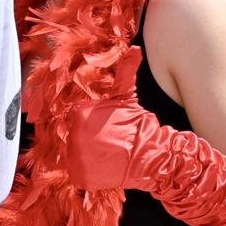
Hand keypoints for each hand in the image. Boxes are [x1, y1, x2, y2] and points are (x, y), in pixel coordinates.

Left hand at [69, 49, 153, 191]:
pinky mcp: (81, 177)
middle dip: (89, 139)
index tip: (106, 128)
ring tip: (108, 154)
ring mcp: (76, 158)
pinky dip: (90, 173)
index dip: (91, 123)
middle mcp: (73, 135)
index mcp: (80, 114)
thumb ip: (125, 72)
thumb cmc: (138, 125)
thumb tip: (135, 49)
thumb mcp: (128, 97)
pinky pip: (78, 174)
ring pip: (75, 155)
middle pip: (74, 136)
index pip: (75, 118)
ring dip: (89, 156)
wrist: (151, 157)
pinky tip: (105, 167)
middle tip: (109, 141)